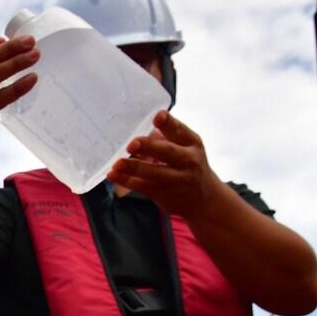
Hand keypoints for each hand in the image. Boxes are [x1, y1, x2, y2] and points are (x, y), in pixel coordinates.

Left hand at [108, 111, 226, 219]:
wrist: (203, 199)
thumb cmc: (189, 165)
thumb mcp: (187, 148)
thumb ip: (167, 137)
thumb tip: (143, 131)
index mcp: (192, 143)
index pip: (180, 131)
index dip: (168, 123)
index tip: (158, 116)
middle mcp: (187, 161)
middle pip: (167, 152)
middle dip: (149, 147)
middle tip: (132, 144)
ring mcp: (176, 179)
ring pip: (153, 172)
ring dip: (133, 167)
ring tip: (117, 163)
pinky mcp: (163, 193)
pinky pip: (142, 186)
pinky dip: (126, 180)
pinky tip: (113, 175)